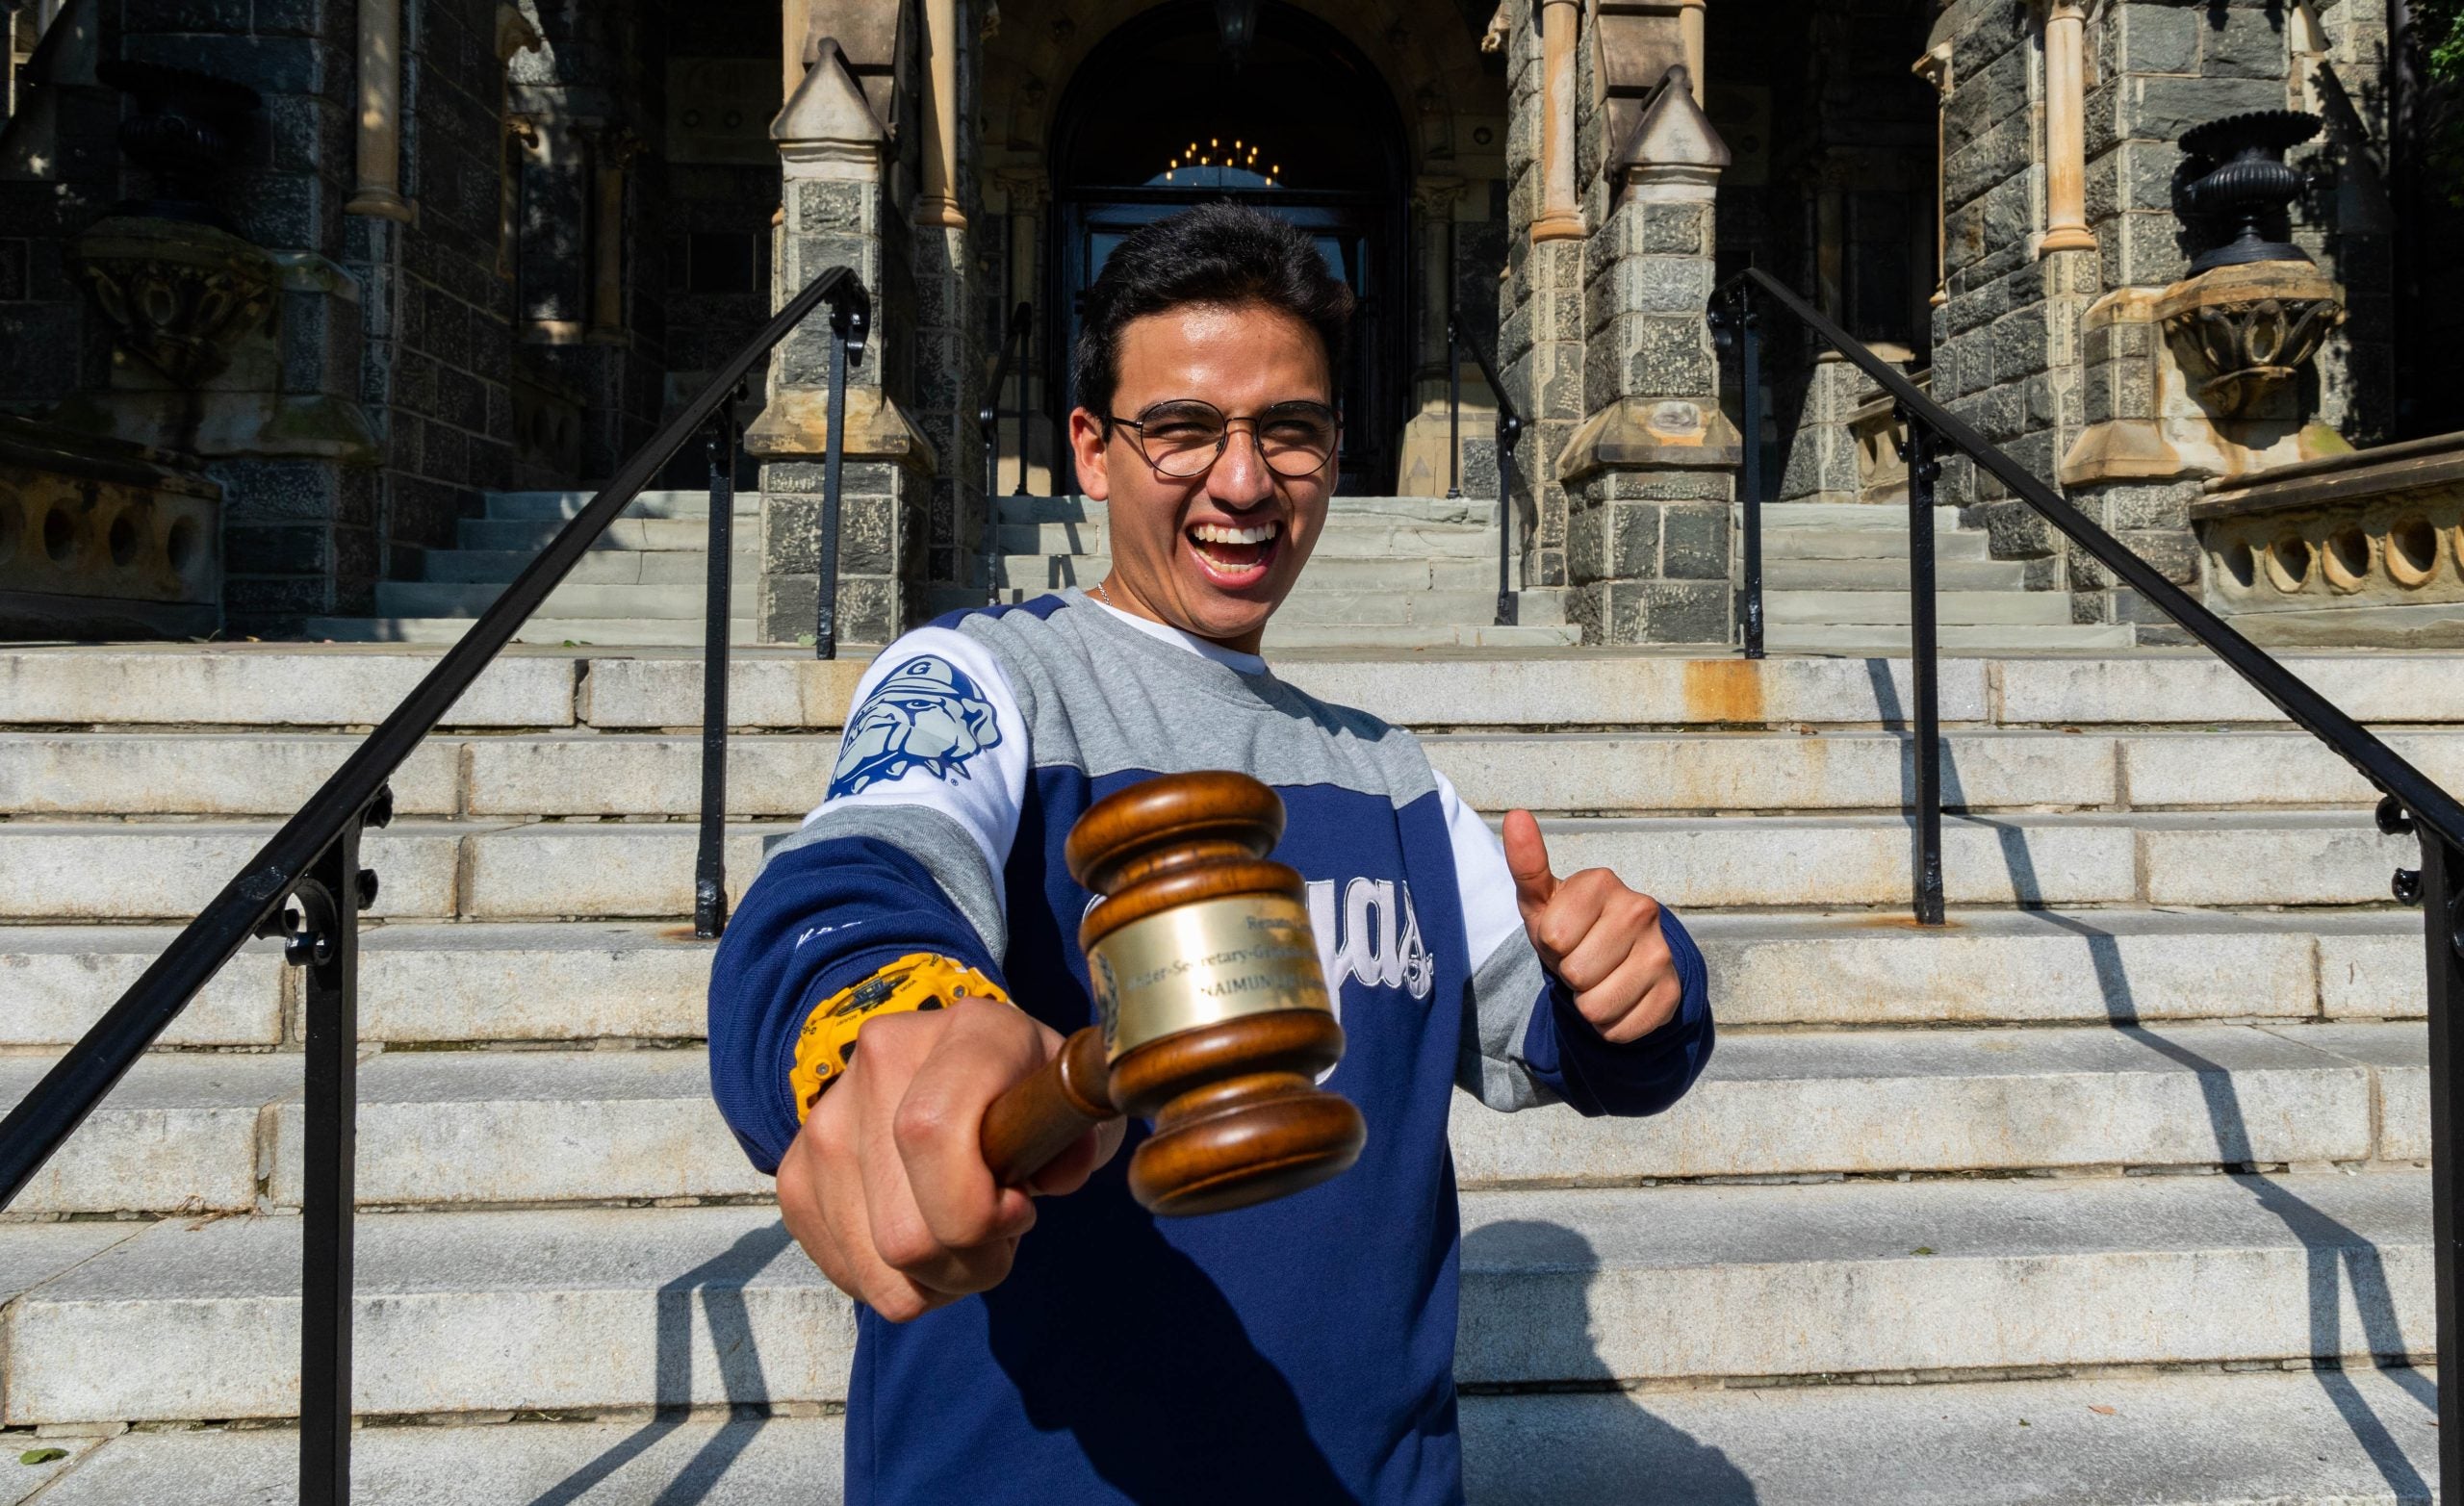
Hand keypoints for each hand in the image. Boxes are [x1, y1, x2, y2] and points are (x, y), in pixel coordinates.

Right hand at [775, 997, 1127, 1321]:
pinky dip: (898, 1281)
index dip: (978, 1207)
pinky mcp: (797, 1171)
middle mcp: (882, 1062)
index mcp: (968, 1031)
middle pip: (906, 1231)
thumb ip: (1078, 1139)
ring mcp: (827, 1118)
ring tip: (962, 1234)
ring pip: (880, 1268)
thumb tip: (1055, 1176)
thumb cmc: (1025, 1091)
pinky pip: (850, 1276)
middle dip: (972, 1264)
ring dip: (936, 1280)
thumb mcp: (1069, 1102)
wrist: (949, 1063)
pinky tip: (924, 1235)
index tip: (1019, 1210)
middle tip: (999, 1234)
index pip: (930, 1134)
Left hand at [1502, 809, 1683, 1043]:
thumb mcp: (1541, 900)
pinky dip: (1610, 1024)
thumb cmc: (1569, 926)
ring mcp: (1662, 951)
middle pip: (1577, 973)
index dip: (1550, 944)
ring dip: (1588, 1002)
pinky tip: (1619, 998)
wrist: (1617, 962)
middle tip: (1583, 958)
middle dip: (1570, 974)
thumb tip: (1516, 815)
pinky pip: (1619, 1030)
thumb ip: (1526, 862)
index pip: (1553, 937)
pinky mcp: (1672, 992)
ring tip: (1599, 978)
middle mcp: (1641, 909)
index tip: (1563, 934)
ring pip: (1597, 1006)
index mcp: (1603, 882)